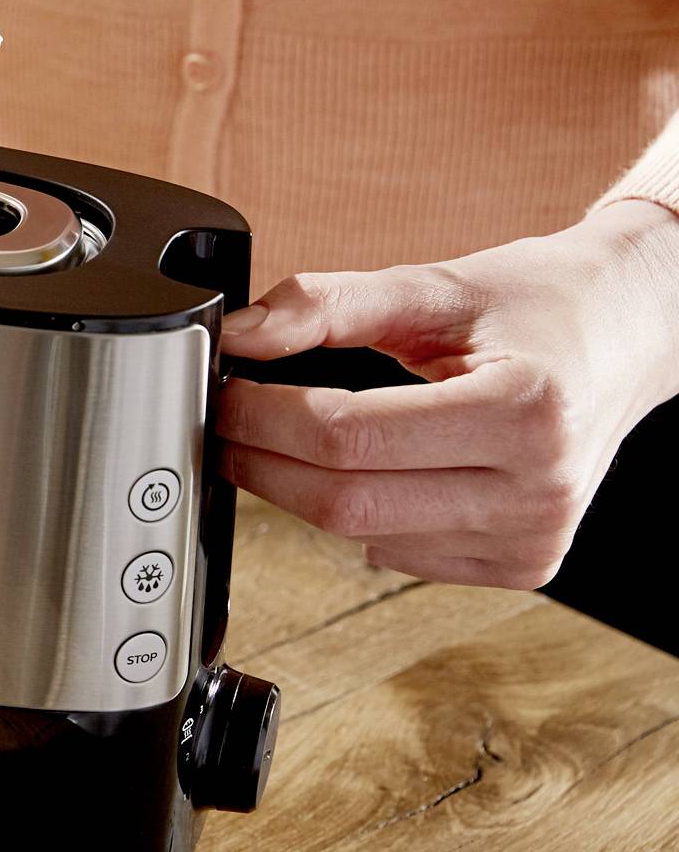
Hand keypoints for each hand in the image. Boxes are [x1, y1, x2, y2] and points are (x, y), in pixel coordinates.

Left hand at [216, 201, 678, 589]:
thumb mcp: (435, 286)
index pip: (347, 437)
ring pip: (362, 536)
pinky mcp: (523, 565)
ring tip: (285, 439)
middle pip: (345, 501)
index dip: (262, 418)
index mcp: (523, 409)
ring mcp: (534, 539)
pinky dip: (361, 518)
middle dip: (262, 462)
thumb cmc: (542, 305)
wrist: (631, 334)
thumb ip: (327, 304)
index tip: (222, 392)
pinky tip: (369, 473)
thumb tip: (239, 333)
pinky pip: (399, 555)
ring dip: (303, 492)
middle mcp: (538, 488)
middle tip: (226, 423)